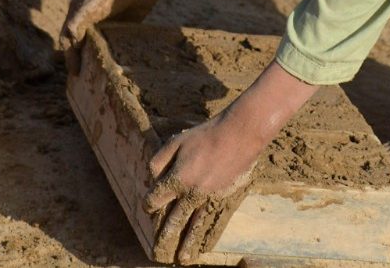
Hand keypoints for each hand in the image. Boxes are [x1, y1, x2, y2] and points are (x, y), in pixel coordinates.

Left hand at [60, 0, 220, 63]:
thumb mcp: (125, 21)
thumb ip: (118, 33)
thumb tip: (125, 56)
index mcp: (89, 14)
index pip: (77, 38)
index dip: (78, 55)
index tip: (82, 72)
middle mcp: (80, 10)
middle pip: (69, 39)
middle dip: (72, 58)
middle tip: (77, 76)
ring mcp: (80, 7)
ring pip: (67, 35)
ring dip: (70, 54)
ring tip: (76, 70)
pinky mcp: (84, 5)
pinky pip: (72, 25)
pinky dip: (73, 39)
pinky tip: (76, 53)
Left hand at [144, 112, 263, 262]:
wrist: (240, 134)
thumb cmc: (206, 135)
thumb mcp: (176, 141)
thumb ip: (160, 160)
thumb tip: (152, 176)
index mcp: (177, 178)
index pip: (156, 199)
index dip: (150, 203)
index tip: (149, 205)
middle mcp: (192, 193)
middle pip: (174, 219)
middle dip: (165, 236)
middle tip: (157, 252)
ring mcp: (210, 197)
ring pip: (195, 225)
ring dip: (187, 243)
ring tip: (182, 258)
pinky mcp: (225, 197)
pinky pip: (214, 220)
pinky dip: (208, 234)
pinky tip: (205, 244)